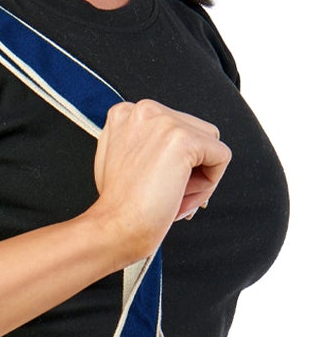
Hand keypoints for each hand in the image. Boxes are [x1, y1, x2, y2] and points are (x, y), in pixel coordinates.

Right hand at [88, 97, 231, 261]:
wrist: (113, 226)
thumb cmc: (118, 205)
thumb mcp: (122, 161)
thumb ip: (145, 145)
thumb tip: (176, 151)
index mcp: (127, 113)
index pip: (175, 128)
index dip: (175, 163)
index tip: (159, 185)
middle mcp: (144, 110)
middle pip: (196, 133)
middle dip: (190, 169)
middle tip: (168, 196)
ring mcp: (164, 122)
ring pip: (210, 144)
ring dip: (199, 177)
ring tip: (173, 197)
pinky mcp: (183, 139)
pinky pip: (222, 157)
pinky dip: (211, 184)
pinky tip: (181, 197)